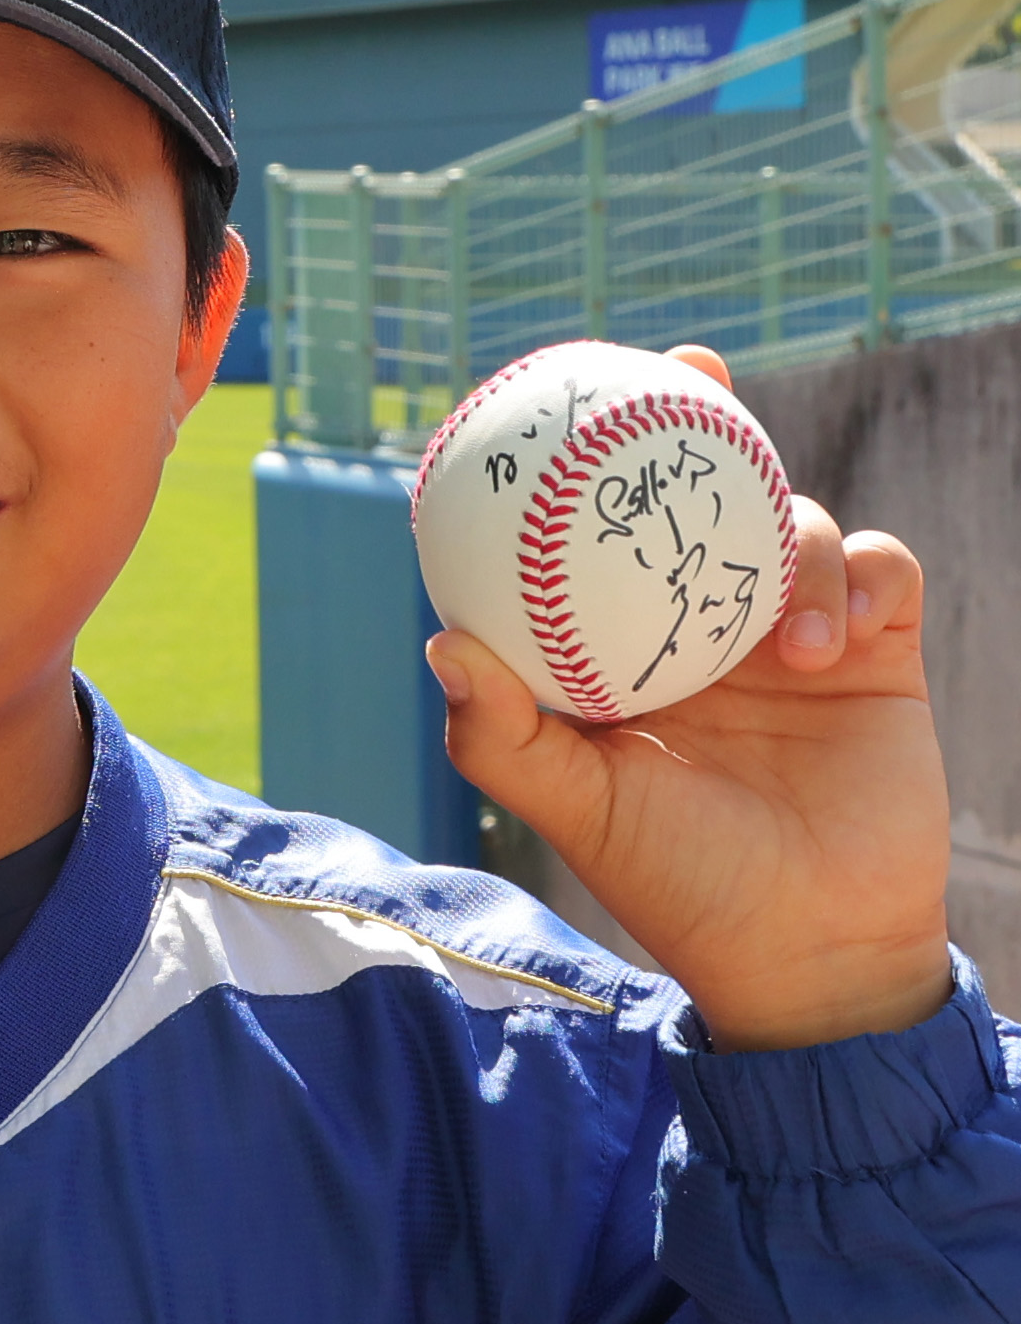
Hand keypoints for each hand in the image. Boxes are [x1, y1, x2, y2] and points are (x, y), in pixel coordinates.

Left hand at [428, 347, 952, 1050]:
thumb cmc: (680, 883)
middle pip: (710, 497)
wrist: (811, 950)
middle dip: (706, 423)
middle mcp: (706, 628)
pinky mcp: (875, 651)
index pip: (605, 537)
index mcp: (630, 648)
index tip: (567, 403)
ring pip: (796, 525)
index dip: (592, 465)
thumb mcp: (579, 808)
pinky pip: (881, 571)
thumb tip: (443, 645)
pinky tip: (839, 638)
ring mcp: (792, 633)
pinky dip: (861, 579)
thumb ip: (505, 736)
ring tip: (788, 647)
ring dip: (795, 553)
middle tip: (694, 372)